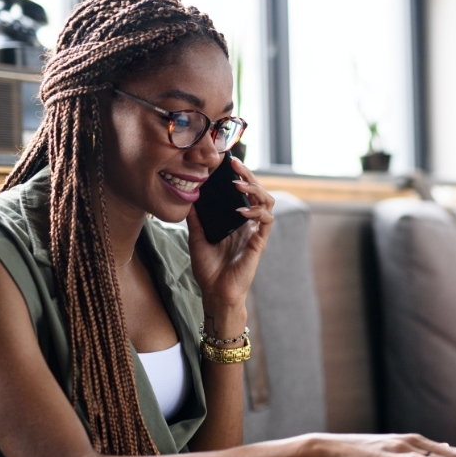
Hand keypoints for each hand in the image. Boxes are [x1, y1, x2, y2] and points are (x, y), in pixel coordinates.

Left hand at [186, 157, 273, 325]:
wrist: (214, 293)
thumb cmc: (208, 269)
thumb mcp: (196, 237)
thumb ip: (196, 218)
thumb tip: (188, 196)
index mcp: (236, 221)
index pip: (243, 192)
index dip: (240, 176)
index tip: (228, 163)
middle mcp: (248, 224)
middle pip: (258, 192)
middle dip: (248, 176)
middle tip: (235, 164)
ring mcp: (255, 232)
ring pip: (267, 202)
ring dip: (255, 190)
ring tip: (239, 185)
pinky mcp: (259, 243)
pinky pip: (266, 222)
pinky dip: (256, 212)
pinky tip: (241, 210)